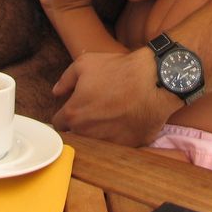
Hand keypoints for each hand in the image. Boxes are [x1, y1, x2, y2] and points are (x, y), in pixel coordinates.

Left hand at [51, 49, 180, 145]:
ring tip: (109, 117)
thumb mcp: (85, 64)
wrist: (154, 81)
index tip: (75, 109)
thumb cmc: (119, 70)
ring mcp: (107, 143)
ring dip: (98, 133)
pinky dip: (117, 137)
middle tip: (93, 112)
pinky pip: (116, 146)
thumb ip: (65, 79)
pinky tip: (124, 123)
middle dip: (80, 126)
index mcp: (74, 114)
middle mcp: (87, 134)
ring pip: (95, 143)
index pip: (58, 124)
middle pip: (75, 136)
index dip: (66, 115)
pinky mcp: (127, 147)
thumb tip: (56, 92)